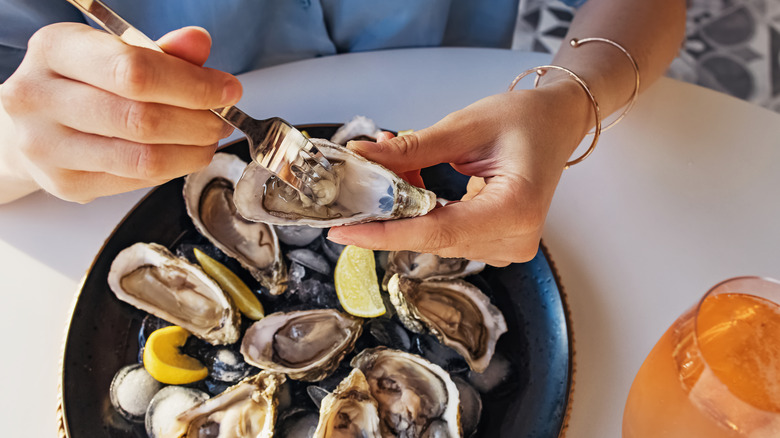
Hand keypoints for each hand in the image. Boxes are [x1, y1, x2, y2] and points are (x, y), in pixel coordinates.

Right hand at [0, 24, 240, 202]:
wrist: (31, 122)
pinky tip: (180, 154)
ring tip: (207, 139)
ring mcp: (46, 146)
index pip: (135, 72)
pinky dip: (171, 169)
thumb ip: (162, 52)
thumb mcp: (115, 51)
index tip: (225, 91)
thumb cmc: (79, 82)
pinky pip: (136, 181)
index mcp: (54, 50)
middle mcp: (39, 97)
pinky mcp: (64, 183)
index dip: (192, 86)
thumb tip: (198, 43)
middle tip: (221, 120)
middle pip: (142, 120)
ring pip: (143, 159)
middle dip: (198, 122)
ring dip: (192, 151)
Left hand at [327, 81, 590, 265]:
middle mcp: (514, 239)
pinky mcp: (499, 245)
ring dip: (406, 208)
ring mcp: (508, 247)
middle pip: (432, 238)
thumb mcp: (466, 126)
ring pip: (435, 238)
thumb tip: (362, 157)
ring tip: (395, 167)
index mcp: (515, 209)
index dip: (385, 233)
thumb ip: (413, 149)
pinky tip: (413, 183)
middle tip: (359, 180)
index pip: (437, 231)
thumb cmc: (525, 118)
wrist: (557, 123)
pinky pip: (447, 235)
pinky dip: (423, 212)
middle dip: (390, 212)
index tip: (343, 231)